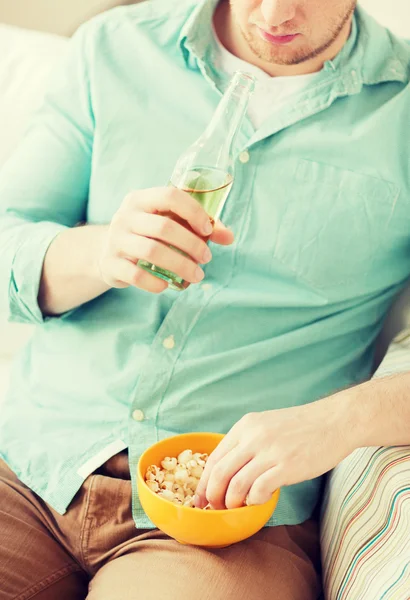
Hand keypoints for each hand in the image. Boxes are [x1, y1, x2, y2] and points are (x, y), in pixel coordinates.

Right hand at [98, 187, 233, 292]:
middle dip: (192, 245)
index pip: (169, 196)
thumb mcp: (167, 223)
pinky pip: (136, 275)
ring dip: (181, 266)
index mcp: (140, 199)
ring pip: (152, 251)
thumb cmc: (146, 234)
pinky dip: (156, 283)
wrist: (105, 252)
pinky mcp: (110, 264)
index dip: (193, 211)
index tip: (208, 229)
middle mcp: (125, 216)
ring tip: (197, 275)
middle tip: (207, 258)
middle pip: (164, 227)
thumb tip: (229, 237)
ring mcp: (115, 240)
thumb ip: (197, 227)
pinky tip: (167, 286)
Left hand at [195, 397, 354, 508]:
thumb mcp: (266, 424)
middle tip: (216, 508)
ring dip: (232, 502)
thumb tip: (228, 470)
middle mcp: (253, 437)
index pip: (214, 457)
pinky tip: (259, 500)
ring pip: (236, 485)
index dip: (204, 482)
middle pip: (219, 473)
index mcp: (245, 426)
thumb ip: (247, 442)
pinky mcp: (287, 466)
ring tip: (238, 507)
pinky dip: (254, 500)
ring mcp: (270, 451)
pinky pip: (259, 490)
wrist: (334, 421)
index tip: (201, 498)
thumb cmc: (302, 426)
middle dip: (213, 496)